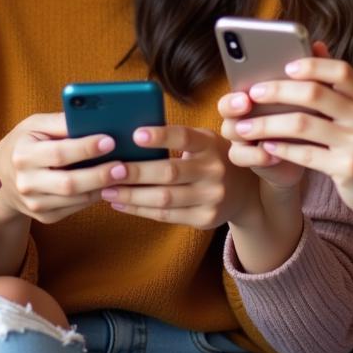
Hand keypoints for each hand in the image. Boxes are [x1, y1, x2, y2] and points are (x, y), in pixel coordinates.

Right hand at [0, 113, 138, 225]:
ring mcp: (34, 203)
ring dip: (101, 188)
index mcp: (23, 154)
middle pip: (68, 183)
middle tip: (123, 166)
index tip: (110, 141)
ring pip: (75, 199)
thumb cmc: (26, 142)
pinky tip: (108, 185)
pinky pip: (75, 209)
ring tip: (122, 175)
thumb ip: (60, 122)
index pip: (59, 153)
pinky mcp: (44, 216)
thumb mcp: (35, 125)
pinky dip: (94, 197)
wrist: (3, 176)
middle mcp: (26, 182)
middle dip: (99, 175)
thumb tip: (93, 119)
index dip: (86, 148)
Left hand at [97, 125, 262, 229]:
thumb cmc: (211, 157)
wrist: (246, 191)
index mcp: (210, 144)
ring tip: (107, 189)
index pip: (184, 137)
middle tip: (109, 169)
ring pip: (164, 199)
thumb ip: (177, 138)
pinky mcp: (205, 218)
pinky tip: (121, 203)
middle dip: (136, 172)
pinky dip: (140, 210)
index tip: (135, 135)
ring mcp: (211, 197)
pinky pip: (166, 216)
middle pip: (169, 173)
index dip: (160, 136)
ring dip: (131, 195)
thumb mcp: (204, 141)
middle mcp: (213, 171)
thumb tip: (130, 136)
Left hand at [224, 56, 352, 222]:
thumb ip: (338, 81)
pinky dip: (282, 149)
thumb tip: (315, 45)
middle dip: (277, 91)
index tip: (284, 65)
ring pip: (302, 125)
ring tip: (244, 127)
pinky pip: (306, 154)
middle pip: (314, 94)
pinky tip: (265, 147)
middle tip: (251, 93)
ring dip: (267, 124)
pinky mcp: (349, 169)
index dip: (311, 65)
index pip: (340, 70)